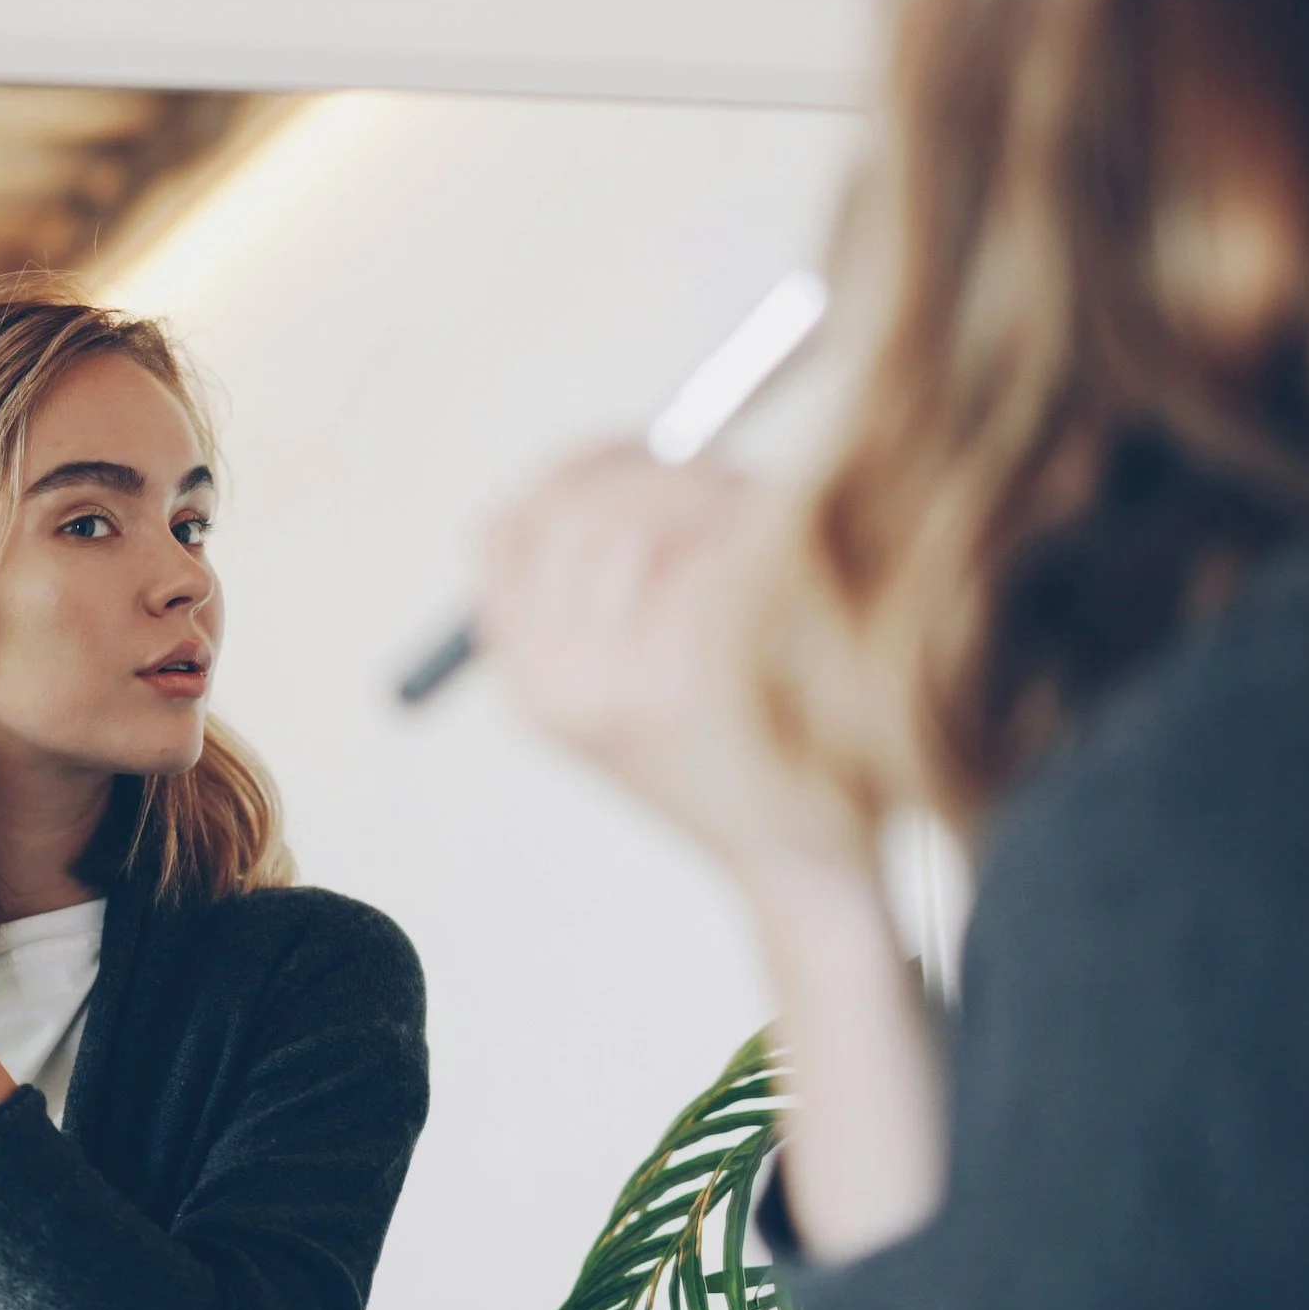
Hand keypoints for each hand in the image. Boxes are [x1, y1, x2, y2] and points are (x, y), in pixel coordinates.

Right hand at [476, 442, 870, 886]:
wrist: (805, 864)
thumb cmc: (750, 754)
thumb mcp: (643, 680)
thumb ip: (608, 584)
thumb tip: (616, 456)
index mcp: (527, 684)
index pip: (503, 532)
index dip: (573, 470)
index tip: (638, 445)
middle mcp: (548, 686)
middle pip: (571, 512)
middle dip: (657, 470)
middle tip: (729, 476)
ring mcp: (608, 688)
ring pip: (636, 522)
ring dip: (710, 498)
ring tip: (768, 528)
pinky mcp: (681, 683)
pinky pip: (702, 553)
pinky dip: (752, 536)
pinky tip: (791, 565)